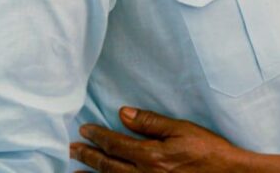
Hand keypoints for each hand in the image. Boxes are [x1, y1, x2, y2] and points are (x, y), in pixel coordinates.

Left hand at [71, 107, 240, 172]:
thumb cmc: (207, 150)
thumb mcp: (182, 129)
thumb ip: (150, 122)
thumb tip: (122, 113)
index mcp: (150, 155)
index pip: (115, 144)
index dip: (97, 136)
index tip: (84, 129)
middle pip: (107, 165)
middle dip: (87, 156)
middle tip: (71, 149)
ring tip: (74, 172)